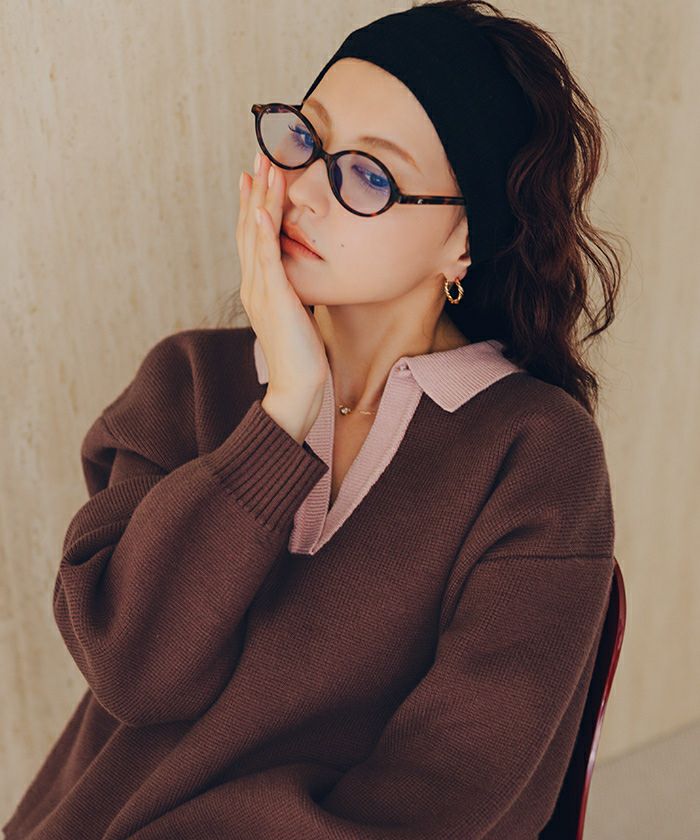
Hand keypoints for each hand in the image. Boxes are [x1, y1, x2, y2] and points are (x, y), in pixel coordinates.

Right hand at [237, 151, 328, 441]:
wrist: (297, 387)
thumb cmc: (301, 355)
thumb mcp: (297, 314)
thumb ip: (293, 291)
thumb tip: (300, 276)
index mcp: (259, 286)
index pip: (255, 236)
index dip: (256, 203)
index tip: (259, 174)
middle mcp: (254, 284)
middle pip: (251, 227)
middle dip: (256, 190)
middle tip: (260, 155)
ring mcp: (261, 291)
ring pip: (257, 236)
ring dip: (260, 200)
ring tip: (263, 168)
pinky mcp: (275, 300)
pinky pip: (267, 261)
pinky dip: (264, 233)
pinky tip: (263, 211)